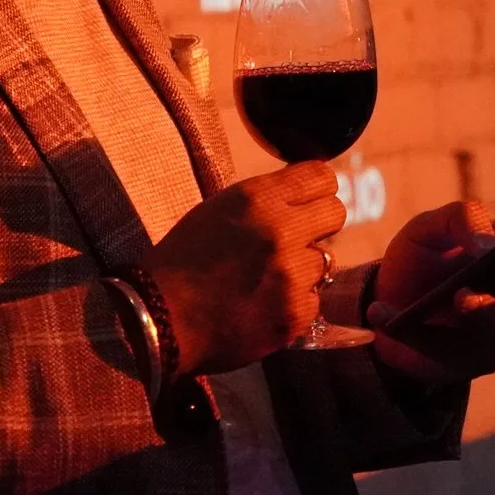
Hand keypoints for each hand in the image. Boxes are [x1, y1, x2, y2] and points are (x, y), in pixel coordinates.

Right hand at [141, 163, 346, 377]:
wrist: (160, 317)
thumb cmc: (183, 260)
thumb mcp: (218, 210)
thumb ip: (264, 200)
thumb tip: (303, 197)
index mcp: (257, 199)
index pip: (321, 177)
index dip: (315, 190)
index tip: (306, 203)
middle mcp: (280, 231)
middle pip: (335, 213)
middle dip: (317, 225)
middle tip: (293, 240)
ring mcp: (291, 275)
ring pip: (325, 260)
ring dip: (303, 268)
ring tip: (267, 279)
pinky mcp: (295, 313)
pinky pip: (314, 299)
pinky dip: (294, 303)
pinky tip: (264, 304)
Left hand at [365, 200, 494, 383]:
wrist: (386, 304)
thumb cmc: (420, 259)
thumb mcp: (429, 227)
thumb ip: (460, 219)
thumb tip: (488, 244)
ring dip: (479, 307)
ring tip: (457, 297)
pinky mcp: (470, 362)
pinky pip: (446, 348)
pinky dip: (413, 332)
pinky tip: (383, 316)